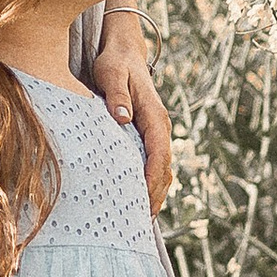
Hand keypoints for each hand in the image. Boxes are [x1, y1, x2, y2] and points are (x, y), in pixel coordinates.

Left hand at [90, 23, 173, 211]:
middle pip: (164, 169)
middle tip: (140, 222)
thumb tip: (123, 118)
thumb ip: (116, 96)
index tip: (144, 201)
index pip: (159, 153)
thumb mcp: (112, 74)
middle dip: (155, 196)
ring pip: (161, 171)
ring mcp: (154, 134)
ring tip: (140, 221)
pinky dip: (148, 185)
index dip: (153, 179)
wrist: (123, 53)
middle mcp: (159, 127)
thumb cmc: (115, 63)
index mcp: (154, 115)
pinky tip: (136, 202)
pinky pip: (152, 166)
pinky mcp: (146, 137)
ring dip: (154, 195)